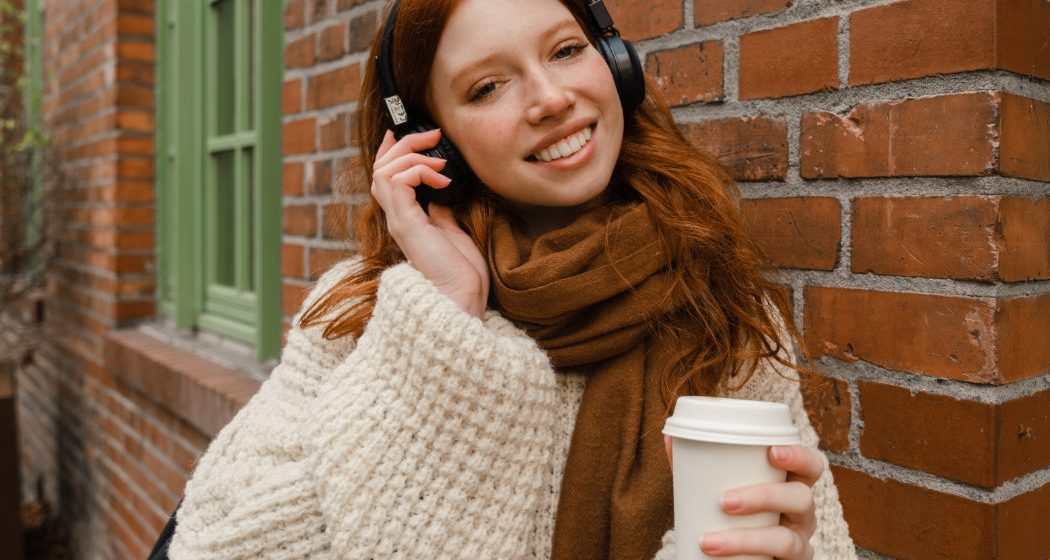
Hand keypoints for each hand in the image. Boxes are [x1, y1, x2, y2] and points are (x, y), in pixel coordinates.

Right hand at [370, 129, 488, 316]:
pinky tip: (441, 178)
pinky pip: (398, 182)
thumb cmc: (461, 274)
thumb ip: (441, 214)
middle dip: (403, 144)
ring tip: (440, 163)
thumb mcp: (452, 234)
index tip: (408, 131)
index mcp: (406, 219)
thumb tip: (440, 196)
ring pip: (384, 171)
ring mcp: (399, 221)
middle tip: (432, 135)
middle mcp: (397, 218)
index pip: (386, 177)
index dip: (391, 151)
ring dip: (412, 156)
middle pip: (381, 168)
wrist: (461, 300)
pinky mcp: (406, 224)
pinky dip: (418, 171)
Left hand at [663, 438, 821, 559]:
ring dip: (746, 539)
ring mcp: (799, 544)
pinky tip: (716, 558)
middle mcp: (802, 514)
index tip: (771, 451)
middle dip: (764, 497)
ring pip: (787, 540)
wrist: (734, 557)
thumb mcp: (719, 489)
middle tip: (724, 500)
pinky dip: (744, 559)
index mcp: (792, 485)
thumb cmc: (732, 513)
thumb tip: (670, 439)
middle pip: (802, 498)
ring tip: (709, 541)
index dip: (799, 455)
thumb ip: (699, 467)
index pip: (811, 466)